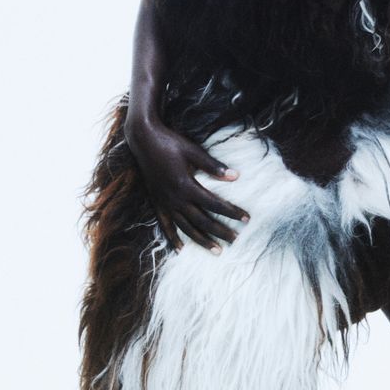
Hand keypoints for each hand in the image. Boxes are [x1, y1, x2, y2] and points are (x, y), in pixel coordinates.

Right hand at [124, 113, 248, 253]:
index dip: (231, 212)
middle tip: (236, 239)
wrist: (143, 140)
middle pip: (202, 221)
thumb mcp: (193, 151)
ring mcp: (165, 203)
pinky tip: (180, 249)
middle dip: (221, 231)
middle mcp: (175, 198)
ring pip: (186, 228)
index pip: (214, 204)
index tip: (246, 219)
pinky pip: (165, 225)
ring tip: (217, 250)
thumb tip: (236, 176)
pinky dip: (173, 238)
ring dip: (202, 240)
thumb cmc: (170, 142)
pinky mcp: (157, 203)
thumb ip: (213, 166)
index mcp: (186, 185)